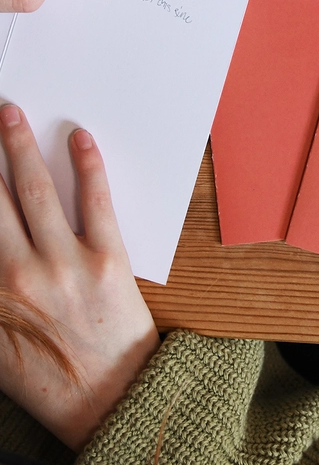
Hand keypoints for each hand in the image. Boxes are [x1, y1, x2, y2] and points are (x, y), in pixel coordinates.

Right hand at [0, 104, 159, 450]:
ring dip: (20, 148)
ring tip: (10, 115)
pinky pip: (97, 201)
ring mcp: (66, 263)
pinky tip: (80, 138)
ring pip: (35, 192)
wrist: (110, 400)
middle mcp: (21, 273)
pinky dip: (88, 166)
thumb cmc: (49, 379)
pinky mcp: (108, 258)